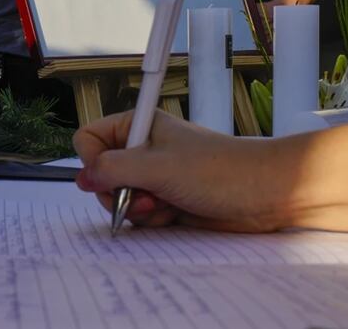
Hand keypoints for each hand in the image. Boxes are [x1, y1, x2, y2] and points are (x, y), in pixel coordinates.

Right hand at [73, 111, 283, 231]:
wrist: (266, 195)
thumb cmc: (220, 170)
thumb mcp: (158, 166)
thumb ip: (113, 169)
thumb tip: (82, 177)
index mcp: (140, 127)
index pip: (90, 138)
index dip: (93, 160)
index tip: (110, 174)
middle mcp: (145, 150)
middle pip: (102, 174)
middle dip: (118, 192)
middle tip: (143, 196)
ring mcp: (157, 177)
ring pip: (120, 198)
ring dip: (137, 209)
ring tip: (164, 206)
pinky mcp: (169, 201)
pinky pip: (141, 215)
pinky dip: (151, 220)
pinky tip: (172, 215)